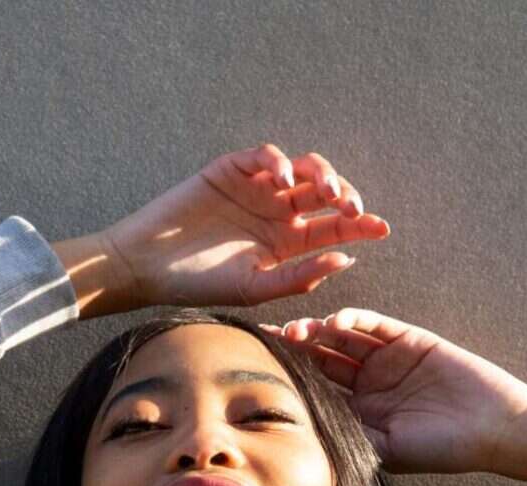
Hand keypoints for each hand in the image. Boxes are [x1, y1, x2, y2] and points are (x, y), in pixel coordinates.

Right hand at [99, 144, 390, 310]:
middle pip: (324, 194)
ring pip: (302, 169)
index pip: (333, 229)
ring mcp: (255, 188)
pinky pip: (265, 156)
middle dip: (344, 197)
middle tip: (351, 208)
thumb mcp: (254, 288)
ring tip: (326, 192)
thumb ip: (298, 276)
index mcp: (287, 243)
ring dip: (321, 175)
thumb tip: (347, 260)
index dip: (360, 225)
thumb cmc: (197, 283)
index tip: (381, 227)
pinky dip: (278, 161)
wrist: (145, 266)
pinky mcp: (231, 169)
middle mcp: (276, 212)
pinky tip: (282, 178)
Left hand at [261, 308, 526, 475]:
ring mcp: (386, 360)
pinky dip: (353, 319)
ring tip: (297, 330)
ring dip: (318, 332)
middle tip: (268, 340)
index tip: (259, 372)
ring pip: (342, 339)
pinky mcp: (407, 339)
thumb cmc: (441, 449)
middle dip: (295, 350)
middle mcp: (368, 385)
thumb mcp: (385, 451)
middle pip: (321, 361)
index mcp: (358, 414)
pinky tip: (335, 322)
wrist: (494, 426)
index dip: (289, 381)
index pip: (315, 392)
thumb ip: (347, 437)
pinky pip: (373, 324)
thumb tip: (297, 433)